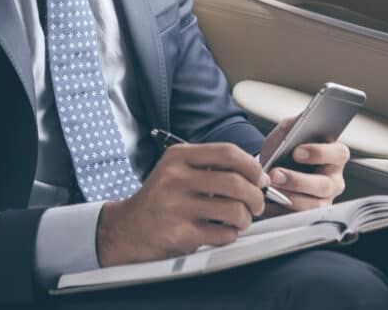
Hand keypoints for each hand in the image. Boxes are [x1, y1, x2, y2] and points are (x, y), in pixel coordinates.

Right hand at [96, 142, 268, 266]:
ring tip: (240, 220)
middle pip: (236, 182)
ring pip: (234, 210)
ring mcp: (177, 207)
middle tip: (257, 204)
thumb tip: (255, 173)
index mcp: (178, 157)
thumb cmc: (160, 199)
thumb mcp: (176, 170)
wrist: (128, 229)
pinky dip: (230, 235)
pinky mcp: (180, 234)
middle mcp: (176, 178)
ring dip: (246, 218)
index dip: (252, 166)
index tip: (260, 178)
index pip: (227, 152)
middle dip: (256, 196)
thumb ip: (209, 166)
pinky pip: (223, 235)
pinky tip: (221, 233)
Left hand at [257, 116, 348, 213]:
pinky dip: (280, 212)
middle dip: (297, 180)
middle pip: (324, 185)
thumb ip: (292, 125)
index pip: (338, 154)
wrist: (273, 168)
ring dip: (289, 198)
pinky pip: (298, 219)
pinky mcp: (310, 216)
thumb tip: (296, 122)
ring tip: (269, 190)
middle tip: (274, 174)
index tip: (296, 152)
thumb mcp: (287, 133)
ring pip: (313, 206)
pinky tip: (266, 203)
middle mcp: (334, 180)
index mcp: (335, 156)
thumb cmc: (285, 149)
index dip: (319, 153)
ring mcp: (324, 200)